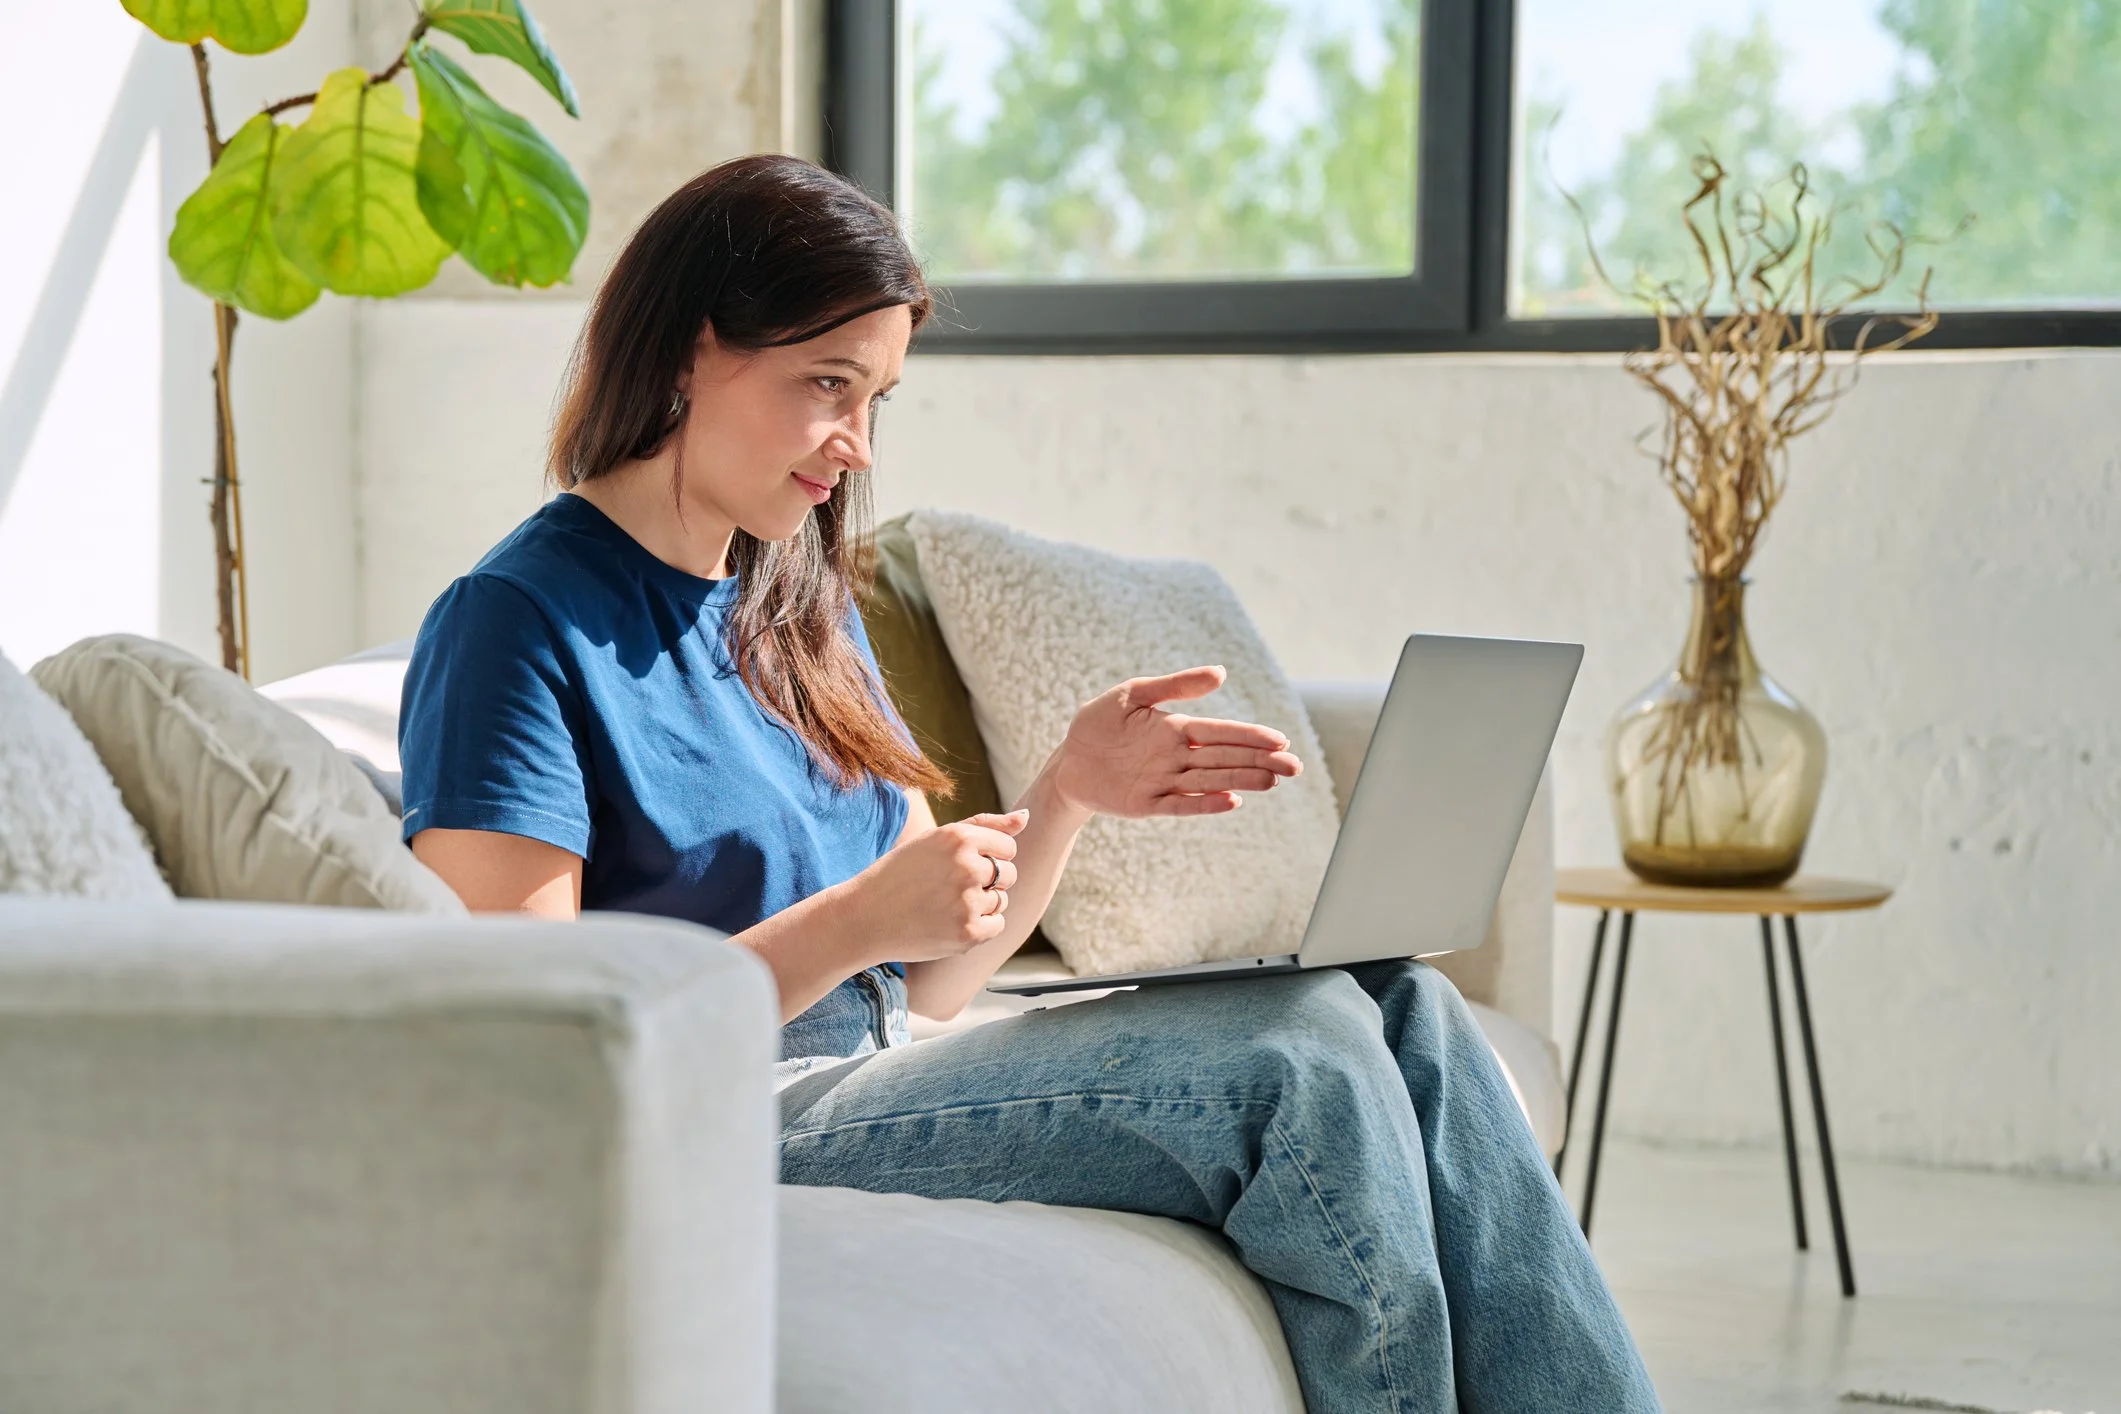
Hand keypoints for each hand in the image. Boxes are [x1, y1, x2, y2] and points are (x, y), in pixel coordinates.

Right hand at [843, 810, 1026, 962]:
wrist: (865, 917)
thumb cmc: (902, 874)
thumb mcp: (936, 840)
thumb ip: (985, 825)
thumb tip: (1027, 817)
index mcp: (959, 837)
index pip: (1009, 846)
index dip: (989, 857)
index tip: (962, 865)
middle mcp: (966, 866)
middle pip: (1010, 873)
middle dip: (989, 881)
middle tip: (950, 888)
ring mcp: (967, 901)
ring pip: (1002, 900)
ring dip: (982, 904)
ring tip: (946, 905)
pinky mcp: (967, 932)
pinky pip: (997, 925)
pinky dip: (980, 926)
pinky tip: (951, 922)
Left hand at [1049, 666, 1301, 818]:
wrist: (1067, 759)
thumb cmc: (1098, 723)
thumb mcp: (1132, 694)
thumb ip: (1174, 685)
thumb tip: (1222, 673)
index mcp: (1176, 729)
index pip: (1221, 732)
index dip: (1251, 736)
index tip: (1280, 740)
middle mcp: (1176, 757)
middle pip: (1225, 758)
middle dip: (1260, 761)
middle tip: (1294, 767)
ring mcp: (1164, 782)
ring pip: (1210, 781)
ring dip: (1241, 780)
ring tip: (1273, 781)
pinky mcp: (1146, 804)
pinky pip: (1180, 805)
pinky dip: (1204, 804)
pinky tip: (1231, 801)